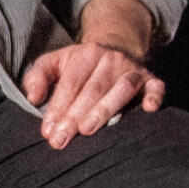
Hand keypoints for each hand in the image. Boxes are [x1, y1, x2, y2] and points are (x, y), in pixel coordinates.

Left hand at [22, 0, 163, 148]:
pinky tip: (148, 109)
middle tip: (60, 140)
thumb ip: (38, 76)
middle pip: (93, 88)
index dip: (58, 107)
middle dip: (75, 115)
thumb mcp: (56, 62)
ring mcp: (132, 69)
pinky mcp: (150, 79)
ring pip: (122, 88)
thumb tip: (32, 97)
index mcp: (87, 54)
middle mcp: (111, 59)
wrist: (116, 47)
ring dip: (105, 109)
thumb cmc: (80, 65)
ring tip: (87, 129)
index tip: (48, 131)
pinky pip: (156, 87)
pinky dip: (154, 97)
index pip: (71, 82)